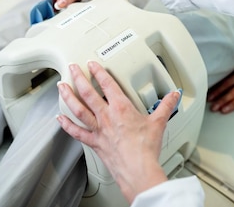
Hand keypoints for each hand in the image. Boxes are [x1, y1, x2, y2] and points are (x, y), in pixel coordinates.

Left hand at [56, 62, 180, 202]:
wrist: (138, 169)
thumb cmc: (146, 148)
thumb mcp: (159, 122)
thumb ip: (166, 106)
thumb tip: (173, 95)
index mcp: (121, 108)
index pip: (107, 84)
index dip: (98, 72)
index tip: (92, 64)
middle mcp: (107, 116)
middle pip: (88, 93)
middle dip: (78, 78)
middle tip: (72, 68)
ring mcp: (98, 130)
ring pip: (78, 109)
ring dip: (68, 96)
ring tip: (61, 86)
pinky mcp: (94, 143)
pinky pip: (77, 132)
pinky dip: (67, 125)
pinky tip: (60, 119)